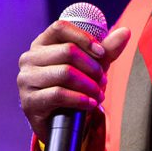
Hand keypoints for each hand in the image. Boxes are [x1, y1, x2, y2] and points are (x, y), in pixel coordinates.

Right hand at [17, 21, 130, 141]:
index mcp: (42, 44)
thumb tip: (125, 32)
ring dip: (89, 85)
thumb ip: (106, 51)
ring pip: (65, 73)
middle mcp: (30, 59)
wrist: (59, 123)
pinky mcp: (30, 101)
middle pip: (67, 51)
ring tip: (99, 94)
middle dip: (92, 67)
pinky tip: (90, 103)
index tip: (101, 53)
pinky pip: (58, 94)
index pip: (60, 28)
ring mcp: (26, 80)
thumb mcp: (91, 68)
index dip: (84, 38)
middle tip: (103, 80)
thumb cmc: (73, 88)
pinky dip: (80, 99)